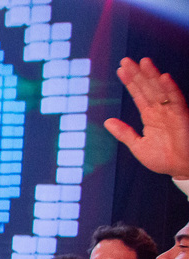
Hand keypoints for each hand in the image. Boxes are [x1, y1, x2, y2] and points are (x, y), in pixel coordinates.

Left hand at [104, 57, 188, 178]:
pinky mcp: (182, 116)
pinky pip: (176, 99)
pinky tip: (163, 77)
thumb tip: (107, 121)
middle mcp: (160, 110)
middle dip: (137, 74)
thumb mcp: (138, 145)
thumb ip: (124, 133)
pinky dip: (169, 88)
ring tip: (143, 61)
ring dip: (152, 75)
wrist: (182, 168)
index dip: (130, 82)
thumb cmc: (164, 158)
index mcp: (150, 116)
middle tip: (126, 60)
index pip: (138, 94)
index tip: (120, 70)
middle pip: (147, 88)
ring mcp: (171, 112)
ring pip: (160, 89)